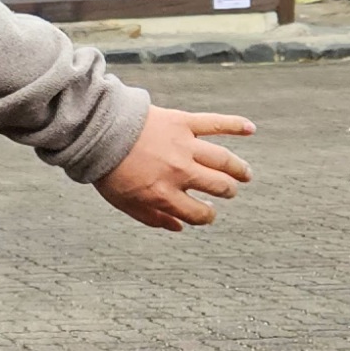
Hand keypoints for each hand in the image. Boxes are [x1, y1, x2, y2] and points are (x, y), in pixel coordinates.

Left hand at [97, 106, 254, 233]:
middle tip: (229, 192)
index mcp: (164, 194)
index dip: (206, 216)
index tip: (207, 214)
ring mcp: (184, 146)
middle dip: (226, 192)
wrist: (98, 131)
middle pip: (217, 186)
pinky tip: (251, 128)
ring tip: (246, 174)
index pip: (199, 213)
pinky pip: (216, 124)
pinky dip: (236, 125)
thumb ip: (152, 217)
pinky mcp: (184, 122)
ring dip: (238, 169)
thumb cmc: (108, 169)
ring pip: (223, 160)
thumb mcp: (124, 202)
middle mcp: (180, 172)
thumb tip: (179, 228)